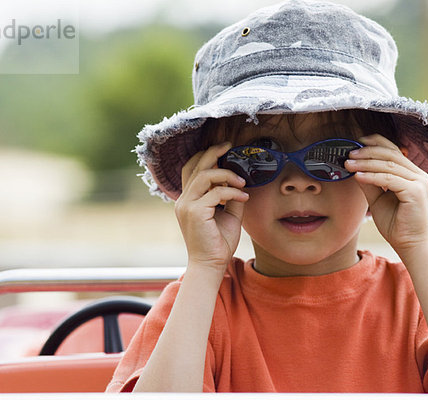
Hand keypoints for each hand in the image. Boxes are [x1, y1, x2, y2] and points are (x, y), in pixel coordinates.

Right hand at [175, 142, 248, 271]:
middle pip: (195, 166)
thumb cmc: (218, 243)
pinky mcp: (195, 212)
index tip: (224, 149)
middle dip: (213, 152)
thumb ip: (230, 197)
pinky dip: (232, 192)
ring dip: (226, 174)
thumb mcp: (228, 215)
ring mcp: (186, 205)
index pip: (190, 168)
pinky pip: (216, 192)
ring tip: (241, 182)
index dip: (205, 155)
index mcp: (188, 199)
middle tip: (229, 146)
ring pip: (205, 175)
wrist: (210, 265)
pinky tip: (243, 198)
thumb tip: (240, 181)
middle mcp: (184, 200)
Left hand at [345, 134, 427, 252]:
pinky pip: (389, 179)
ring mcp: (419, 182)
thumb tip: (354, 168)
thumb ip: (370, 182)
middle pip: (391, 154)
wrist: (410, 245)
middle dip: (367, 152)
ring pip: (389, 165)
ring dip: (366, 163)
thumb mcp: (378, 199)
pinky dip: (371, 176)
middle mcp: (418, 175)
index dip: (376, 143)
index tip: (357, 142)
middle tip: (349, 154)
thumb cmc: (395, 223)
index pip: (394, 150)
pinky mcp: (415, 191)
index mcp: (412, 173)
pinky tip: (358, 176)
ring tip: (349, 164)